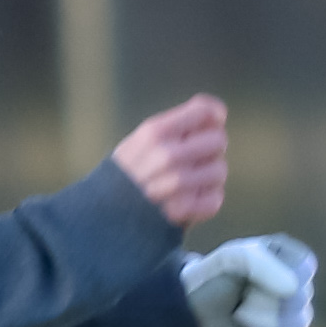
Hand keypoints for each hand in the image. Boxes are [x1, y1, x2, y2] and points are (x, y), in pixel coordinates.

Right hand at [109, 95, 227, 224]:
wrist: (105, 214)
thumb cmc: (130, 171)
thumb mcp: (144, 137)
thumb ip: (180, 120)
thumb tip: (219, 112)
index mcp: (155, 131)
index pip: (206, 112)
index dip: (212, 120)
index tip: (205, 129)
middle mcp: (167, 155)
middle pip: (219, 140)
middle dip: (209, 149)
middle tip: (192, 160)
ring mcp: (176, 184)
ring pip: (220, 170)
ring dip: (208, 177)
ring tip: (188, 182)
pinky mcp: (183, 211)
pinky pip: (216, 199)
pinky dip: (206, 201)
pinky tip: (188, 201)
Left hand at [180, 234, 318, 326]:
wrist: (193, 313)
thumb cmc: (215, 279)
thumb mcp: (234, 259)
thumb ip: (264, 266)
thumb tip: (292, 290)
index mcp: (289, 257)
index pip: (303, 268)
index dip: (275, 275)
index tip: (248, 274)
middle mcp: (297, 284)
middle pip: (298, 299)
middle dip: (260, 301)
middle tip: (239, 297)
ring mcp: (295, 315)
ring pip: (296, 325)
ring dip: (259, 322)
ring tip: (239, 316)